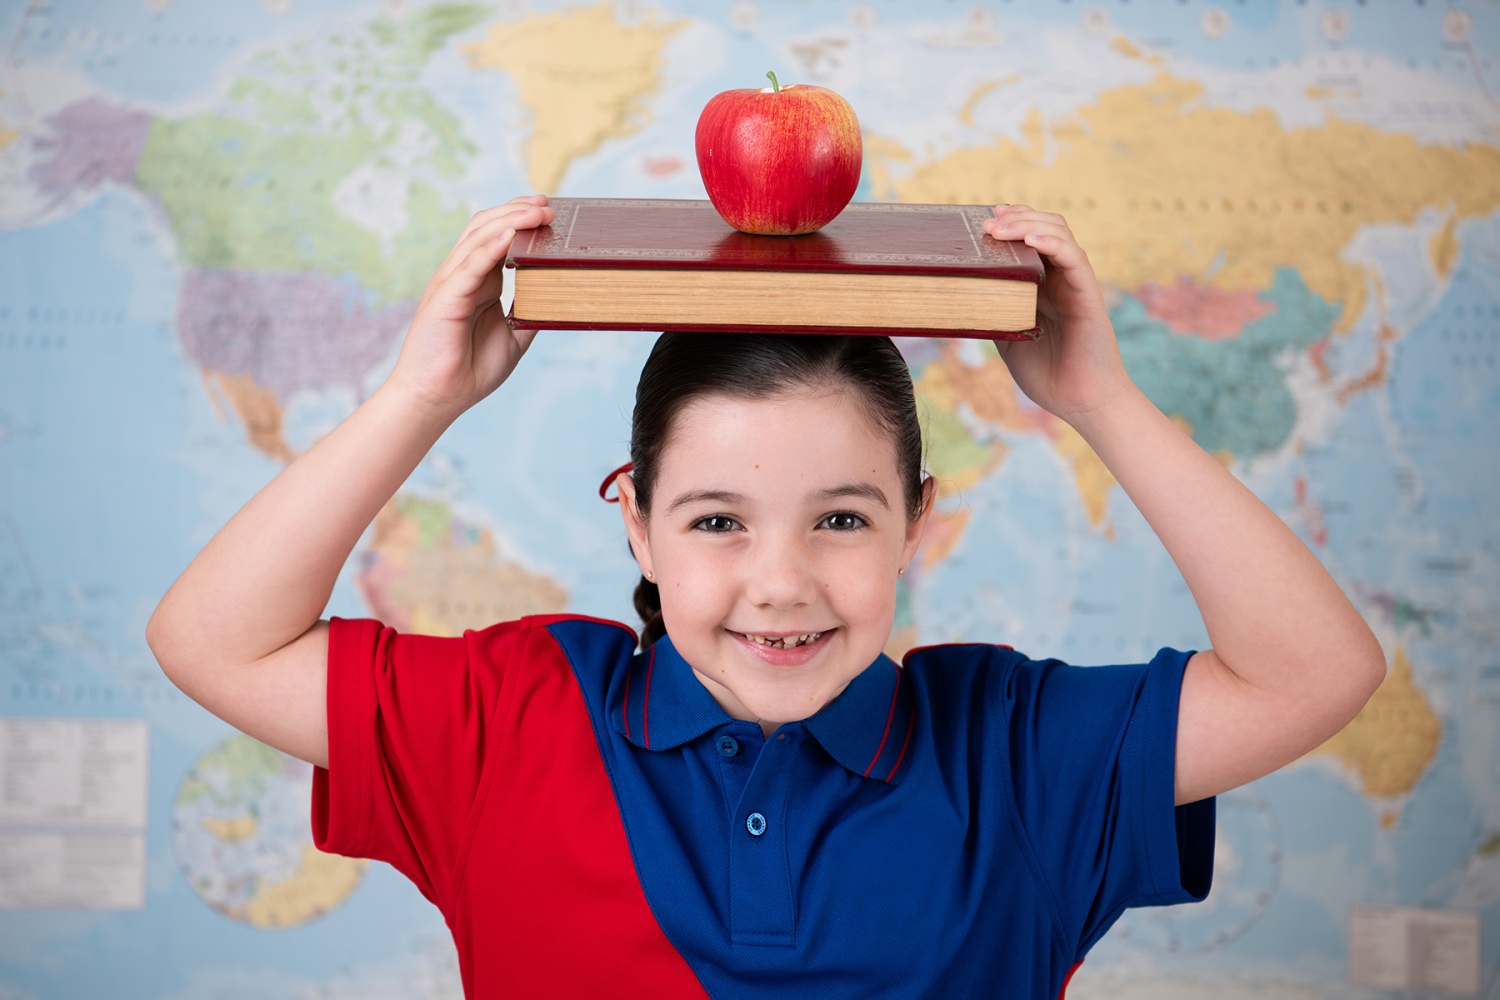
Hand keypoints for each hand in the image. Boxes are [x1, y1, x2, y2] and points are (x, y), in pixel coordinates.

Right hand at [386, 195, 555, 417]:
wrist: (438, 397)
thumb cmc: (471, 369)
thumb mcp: (514, 337)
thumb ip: (531, 314)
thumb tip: (561, 299)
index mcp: (478, 282)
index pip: (497, 236)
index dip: (520, 219)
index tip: (549, 211)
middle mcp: (462, 275)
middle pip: (487, 227)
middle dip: (518, 211)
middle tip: (549, 205)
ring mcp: (451, 283)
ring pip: (479, 238)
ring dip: (511, 221)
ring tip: (539, 212)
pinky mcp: (445, 298)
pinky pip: (470, 265)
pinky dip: (491, 248)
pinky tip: (511, 236)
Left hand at [981, 205, 1134, 425]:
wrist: (1080, 402)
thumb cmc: (1048, 375)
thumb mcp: (1009, 339)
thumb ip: (994, 313)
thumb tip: (961, 296)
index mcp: (1043, 287)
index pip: (1030, 241)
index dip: (1010, 224)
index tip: (983, 220)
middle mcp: (1060, 279)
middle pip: (1044, 228)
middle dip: (1015, 217)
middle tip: (986, 222)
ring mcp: (1075, 283)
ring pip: (1058, 234)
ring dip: (1027, 223)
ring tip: (999, 227)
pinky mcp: (1087, 292)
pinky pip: (1073, 256)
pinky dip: (1052, 241)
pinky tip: (1030, 238)